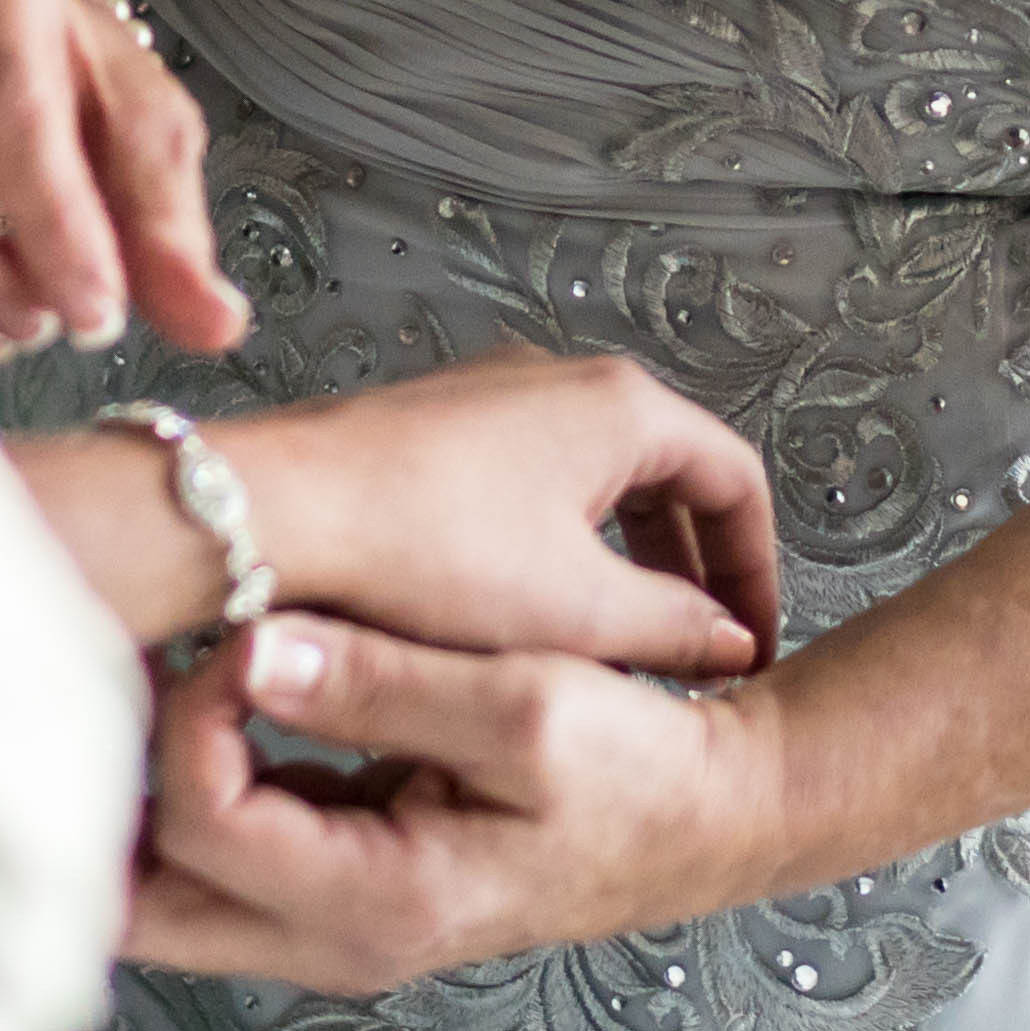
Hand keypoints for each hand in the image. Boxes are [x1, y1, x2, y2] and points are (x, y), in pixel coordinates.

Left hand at [125, 618, 797, 994]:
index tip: (252, 632)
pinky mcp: (341, 873)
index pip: (200, 822)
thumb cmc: (638, 771)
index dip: (195, 714)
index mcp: (376, 899)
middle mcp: (335, 935)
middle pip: (142, 899)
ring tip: (170, 668)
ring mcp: (332, 915)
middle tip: (146, 668)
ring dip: (149, 784)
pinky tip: (220, 695)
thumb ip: (386, 684)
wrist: (705, 816)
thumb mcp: (530, 706)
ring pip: (169, 881)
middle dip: (118, 786)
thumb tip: (255, 651)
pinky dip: (197, 780)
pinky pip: (225, 848)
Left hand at [230, 349, 780, 678]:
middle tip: (690, 651)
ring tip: (609, 652)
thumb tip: (726, 643)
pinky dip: (548, 553)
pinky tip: (523, 626)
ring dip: (615, 568)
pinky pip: (522, 488)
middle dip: (684, 571)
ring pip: (587, 485)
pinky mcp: (428, 431)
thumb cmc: (425, 554)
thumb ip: (674, 628)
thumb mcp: (577, 614)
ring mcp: (487, 398)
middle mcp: (557, 378)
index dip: (755, 570)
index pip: (732, 477)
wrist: (274, 518)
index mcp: (617, 406)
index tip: (751, 644)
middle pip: (662, 474)